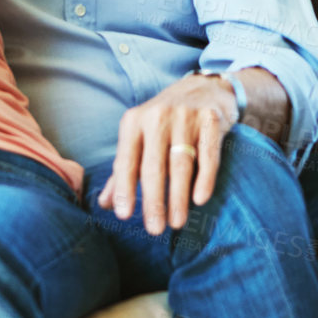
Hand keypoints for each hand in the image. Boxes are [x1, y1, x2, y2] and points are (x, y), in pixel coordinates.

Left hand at [98, 73, 237, 234]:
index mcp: (134, 121)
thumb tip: (105, 204)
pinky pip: (208, 155)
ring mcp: (186, 117)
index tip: (123, 215)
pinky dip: (205, 178)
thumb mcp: (139, 137)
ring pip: (181, 164)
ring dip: (178, 197)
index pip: (126, 161)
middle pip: (153, 166)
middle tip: (154, 229)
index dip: (124, 189)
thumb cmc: (165, 120)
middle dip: (153, 201)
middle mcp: (158, 116)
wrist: (203, 88)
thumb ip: (123, 169)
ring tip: (176, 222)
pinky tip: (200, 199)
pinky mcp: (211, 120)